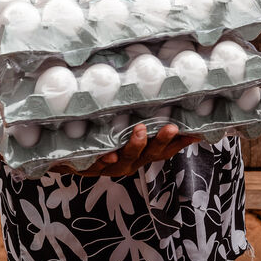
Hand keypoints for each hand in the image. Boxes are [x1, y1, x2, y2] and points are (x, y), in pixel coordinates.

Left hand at [60, 123, 201, 178]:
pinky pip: (95, 165)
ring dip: (135, 146)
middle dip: (161, 141)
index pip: (166, 149)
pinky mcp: (87, 167)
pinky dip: (102, 161)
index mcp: (141, 154)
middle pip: (150, 155)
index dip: (182, 142)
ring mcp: (109, 166)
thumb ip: (141, 115)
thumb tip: (164, 93)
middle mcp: (129, 162)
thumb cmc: (101, 140)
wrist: (63, 159)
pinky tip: (107, 155)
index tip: (197, 132)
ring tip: (139, 131)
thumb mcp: (122, 129)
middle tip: (172, 127)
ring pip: (126, 161)